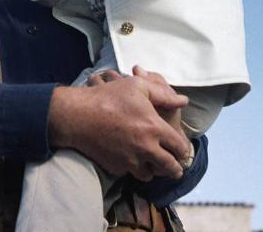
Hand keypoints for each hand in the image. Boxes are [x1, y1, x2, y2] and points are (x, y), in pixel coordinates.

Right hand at [48, 74, 191, 180]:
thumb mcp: (138, 87)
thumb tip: (183, 101)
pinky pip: (131, 173)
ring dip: (154, 171)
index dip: (184, 151)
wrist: (78, 116)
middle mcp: (146, 148)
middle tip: (176, 169)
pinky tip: (133, 160)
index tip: (183, 152)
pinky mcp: (117, 167)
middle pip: (169, 167)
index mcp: (155, 128)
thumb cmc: (108, 97)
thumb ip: (164, 94)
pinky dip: (135, 169)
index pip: (179, 147)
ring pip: (150, 175)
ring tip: (154, 165)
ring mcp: (130, 160)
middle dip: (175, 169)